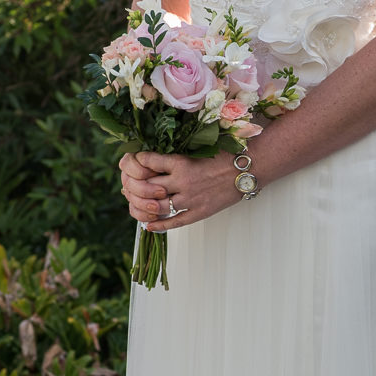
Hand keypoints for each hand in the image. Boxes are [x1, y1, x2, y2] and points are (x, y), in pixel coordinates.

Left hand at [118, 149, 246, 230]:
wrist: (248, 169)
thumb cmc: (226, 155)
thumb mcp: (198, 149)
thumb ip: (177, 155)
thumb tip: (154, 159)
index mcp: (181, 162)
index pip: (147, 162)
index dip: (135, 162)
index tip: (131, 162)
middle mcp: (182, 182)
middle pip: (147, 187)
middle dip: (133, 186)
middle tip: (127, 186)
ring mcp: (190, 199)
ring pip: (156, 207)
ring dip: (141, 207)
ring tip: (135, 206)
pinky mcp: (199, 212)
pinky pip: (174, 222)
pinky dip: (158, 226)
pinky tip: (148, 225)